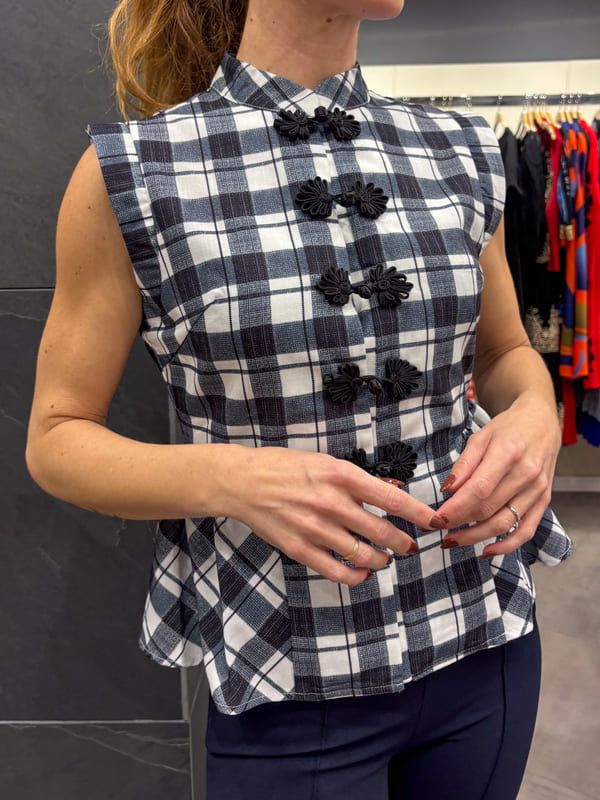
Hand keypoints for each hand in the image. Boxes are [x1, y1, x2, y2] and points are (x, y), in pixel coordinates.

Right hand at [220, 445, 439, 585]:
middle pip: (382, 531)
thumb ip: (358, 480)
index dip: (417, 513)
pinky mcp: (299, 549)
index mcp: (341, 475)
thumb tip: (391, 488)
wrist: (243, 481)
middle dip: (403, 543)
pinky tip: (363, 572)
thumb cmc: (286, 467)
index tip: (433, 521)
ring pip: (363, 554)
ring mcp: (315, 528)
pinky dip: (356, 576)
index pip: (391, 497)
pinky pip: (337, 571)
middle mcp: (332, 502)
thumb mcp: (325, 462)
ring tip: (386, 558)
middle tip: (409, 546)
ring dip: (382, 560)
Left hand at [429, 393, 561, 557]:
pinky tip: (487, 551)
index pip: (478, 490)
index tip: (435, 518)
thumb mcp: (481, 436)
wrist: (542, 423)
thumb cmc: (508, 428)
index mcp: (508, 453)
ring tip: (453, 540)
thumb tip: (448, 490)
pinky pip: (526, 530)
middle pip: (489, 508)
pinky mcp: (544, 500)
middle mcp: (526, 474)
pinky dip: (507, 546)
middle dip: (459, 523)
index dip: (456, 508)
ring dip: (476, 537)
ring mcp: (538, 490)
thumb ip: (464, 464)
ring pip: (504, 523)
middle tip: (437, 529)